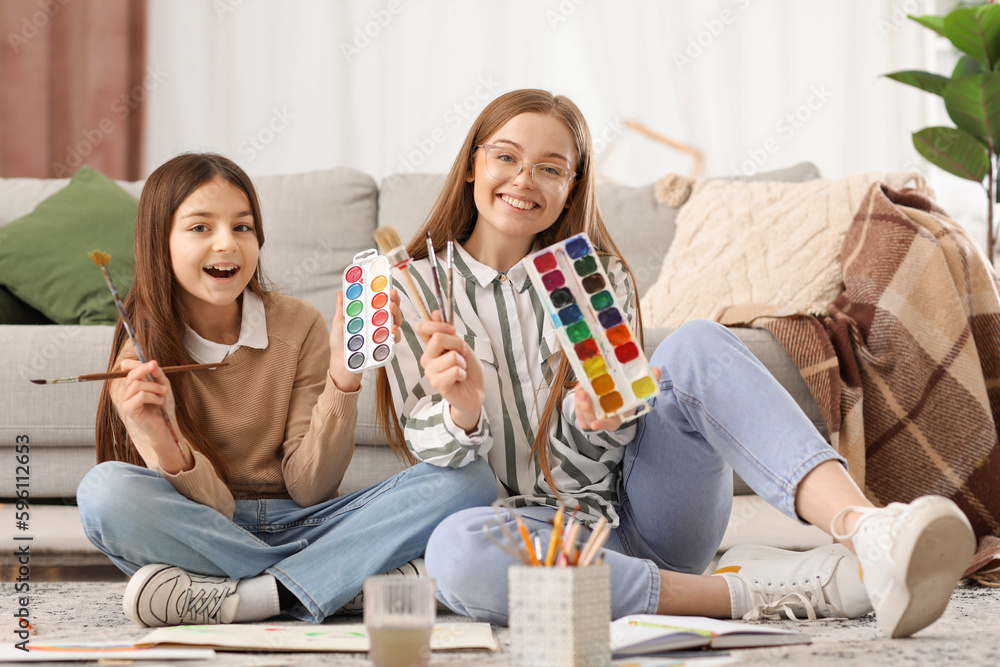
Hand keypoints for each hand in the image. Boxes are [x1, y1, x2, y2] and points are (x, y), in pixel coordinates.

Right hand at [116, 359, 190, 470]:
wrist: (165, 424)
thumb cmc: (162, 404)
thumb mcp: (163, 385)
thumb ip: (158, 374)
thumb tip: (153, 362)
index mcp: (132, 382)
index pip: (126, 366)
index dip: (137, 363)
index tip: (153, 364)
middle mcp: (125, 390)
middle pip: (130, 373)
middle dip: (145, 370)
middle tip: (158, 371)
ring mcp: (124, 400)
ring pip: (136, 385)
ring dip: (154, 387)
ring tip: (163, 392)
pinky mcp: (128, 409)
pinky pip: (140, 396)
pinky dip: (153, 396)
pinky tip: (160, 401)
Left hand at [329, 289, 402, 391]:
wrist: (340, 363)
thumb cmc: (340, 344)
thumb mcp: (339, 322)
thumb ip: (342, 307)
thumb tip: (341, 291)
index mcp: (370, 317)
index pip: (382, 304)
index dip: (386, 294)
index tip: (387, 286)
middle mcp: (378, 326)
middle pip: (392, 311)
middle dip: (395, 301)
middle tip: (392, 294)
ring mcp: (382, 336)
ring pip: (396, 322)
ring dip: (396, 313)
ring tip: (391, 307)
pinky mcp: (384, 347)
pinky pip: (394, 339)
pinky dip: (395, 333)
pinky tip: (392, 328)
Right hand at [415, 311, 484, 432]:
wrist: (475, 391)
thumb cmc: (467, 368)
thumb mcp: (460, 345)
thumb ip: (447, 332)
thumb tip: (435, 312)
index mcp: (431, 346)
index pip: (422, 327)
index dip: (437, 324)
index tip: (452, 330)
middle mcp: (427, 358)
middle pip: (438, 338)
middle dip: (458, 344)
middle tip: (462, 354)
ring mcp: (430, 371)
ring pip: (451, 356)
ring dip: (463, 362)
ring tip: (461, 369)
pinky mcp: (437, 384)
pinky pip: (455, 370)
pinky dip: (463, 373)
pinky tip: (460, 379)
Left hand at [574, 367, 660, 431]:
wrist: (616, 400)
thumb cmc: (627, 397)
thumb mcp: (638, 390)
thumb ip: (647, 382)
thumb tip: (657, 371)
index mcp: (616, 418)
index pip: (609, 424)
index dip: (602, 424)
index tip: (595, 424)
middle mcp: (603, 419)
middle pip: (590, 418)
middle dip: (586, 407)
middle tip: (583, 393)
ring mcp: (591, 415)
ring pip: (581, 412)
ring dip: (579, 401)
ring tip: (580, 388)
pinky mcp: (583, 410)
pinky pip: (577, 406)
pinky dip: (576, 397)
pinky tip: (579, 387)